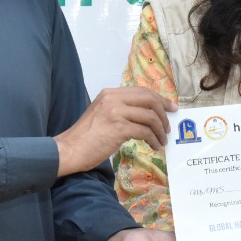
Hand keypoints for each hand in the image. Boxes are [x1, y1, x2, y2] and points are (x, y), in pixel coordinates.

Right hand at [56, 87, 173, 174]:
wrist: (69, 150)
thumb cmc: (85, 137)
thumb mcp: (102, 114)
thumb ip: (120, 109)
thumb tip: (146, 115)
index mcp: (110, 93)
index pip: (142, 91)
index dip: (160, 99)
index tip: (171, 108)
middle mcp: (113, 98)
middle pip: (149, 100)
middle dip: (164, 113)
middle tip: (168, 127)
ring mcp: (116, 112)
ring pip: (150, 116)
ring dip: (160, 130)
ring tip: (161, 140)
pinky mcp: (119, 128)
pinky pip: (145, 131)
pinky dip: (153, 139)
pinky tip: (153, 146)